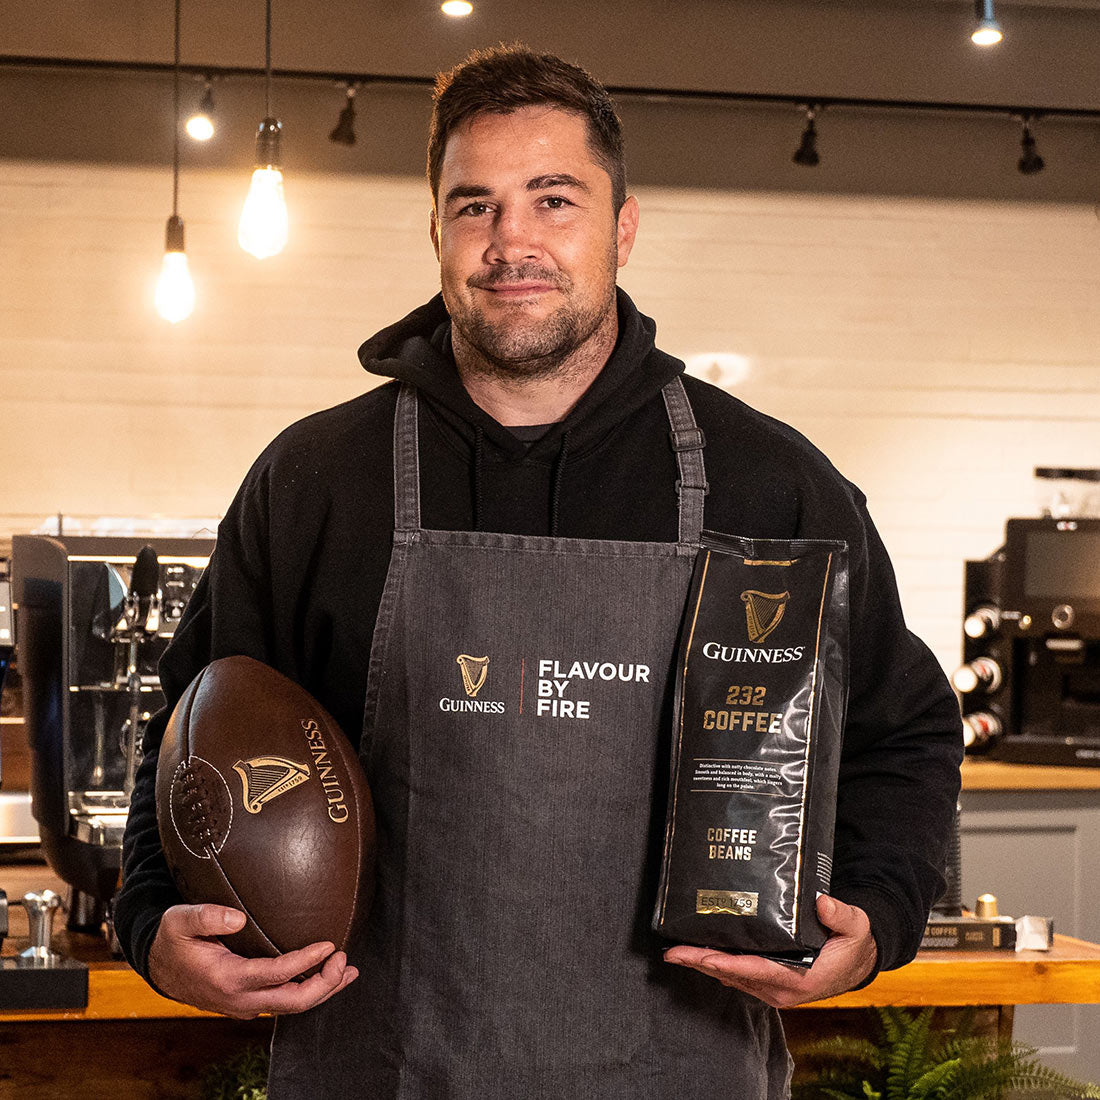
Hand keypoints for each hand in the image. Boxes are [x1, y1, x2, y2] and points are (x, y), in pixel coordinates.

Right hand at [148, 903, 358, 1018]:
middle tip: (344, 960)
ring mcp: (245, 1004)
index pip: (277, 975)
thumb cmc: (173, 939)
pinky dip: (309, 991)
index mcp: (227, 979)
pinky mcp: (249, 1001)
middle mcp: (239, 999)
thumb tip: (239, 917)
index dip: (306, 962)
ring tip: (348, 971)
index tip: (328, 944)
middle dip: (324, 984)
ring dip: (323, 991)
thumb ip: (208, 916)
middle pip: (292, 1002)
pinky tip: (326, 977)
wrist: (158, 966)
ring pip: (291, 1006)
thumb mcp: (180, 920)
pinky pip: (284, 1002)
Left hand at [663, 894, 876, 1008]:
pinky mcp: (770, 985)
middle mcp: (782, 990)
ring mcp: (774, 991)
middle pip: (733, 976)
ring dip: (704, 966)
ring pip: (732, 978)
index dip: (722, 963)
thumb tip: (822, 901)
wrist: (858, 963)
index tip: (697, 955)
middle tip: (672, 952)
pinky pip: (738, 977)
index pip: (752, 970)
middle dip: (701, 963)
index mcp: (799, 979)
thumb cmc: (853, 943)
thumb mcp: (854, 926)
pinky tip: (700, 955)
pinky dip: (718, 967)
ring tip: (677, 952)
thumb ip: (840, 914)